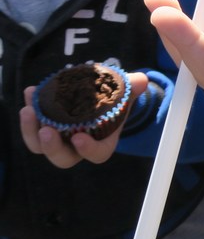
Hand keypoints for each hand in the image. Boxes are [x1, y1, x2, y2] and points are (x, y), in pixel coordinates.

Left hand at [18, 76, 144, 166]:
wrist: (96, 96)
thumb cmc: (114, 100)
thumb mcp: (125, 93)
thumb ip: (132, 87)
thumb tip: (140, 80)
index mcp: (101, 143)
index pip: (96, 154)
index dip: (87, 150)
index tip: (79, 138)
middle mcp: (77, 146)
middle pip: (62, 158)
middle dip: (51, 147)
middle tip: (46, 130)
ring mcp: (58, 138)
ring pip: (39, 146)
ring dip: (30, 130)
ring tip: (28, 110)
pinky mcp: (42, 127)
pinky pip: (32, 126)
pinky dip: (30, 111)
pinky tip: (31, 92)